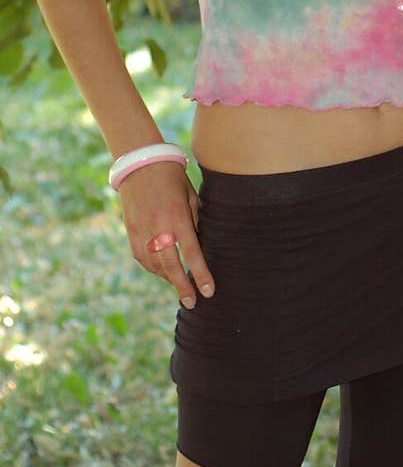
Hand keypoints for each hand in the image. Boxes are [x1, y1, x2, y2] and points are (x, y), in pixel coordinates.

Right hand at [118, 161, 214, 309]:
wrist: (141, 163)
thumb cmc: (172, 178)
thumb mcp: (190, 196)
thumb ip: (194, 221)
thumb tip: (199, 245)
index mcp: (177, 218)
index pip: (192, 254)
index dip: (201, 275)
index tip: (208, 292)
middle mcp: (158, 228)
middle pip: (171, 266)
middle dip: (182, 286)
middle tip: (192, 302)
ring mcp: (141, 231)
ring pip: (154, 265)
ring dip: (167, 278)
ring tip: (180, 285)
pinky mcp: (130, 231)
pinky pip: (141, 257)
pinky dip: (152, 267)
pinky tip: (162, 271)